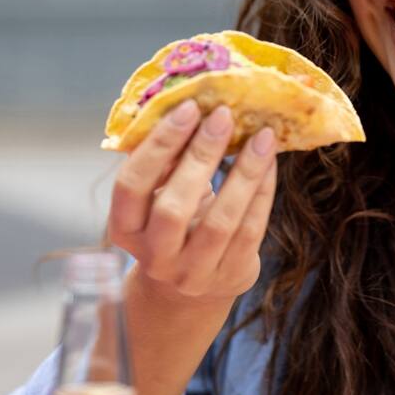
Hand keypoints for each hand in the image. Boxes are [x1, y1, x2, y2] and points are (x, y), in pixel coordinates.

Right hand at [107, 99, 277, 304]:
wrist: (191, 288)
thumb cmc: (174, 223)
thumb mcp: (159, 196)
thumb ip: (166, 163)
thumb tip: (193, 106)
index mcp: (125, 229)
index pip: (131, 187)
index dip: (157, 146)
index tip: (187, 108)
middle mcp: (155, 257)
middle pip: (173, 208)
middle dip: (200, 156)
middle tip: (224, 115)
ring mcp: (194, 273)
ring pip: (220, 222)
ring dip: (243, 173)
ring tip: (262, 135)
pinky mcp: (232, 276)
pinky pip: (251, 230)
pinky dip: (263, 192)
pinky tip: (269, 162)